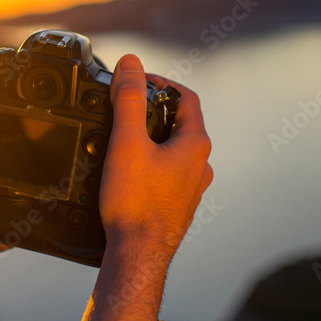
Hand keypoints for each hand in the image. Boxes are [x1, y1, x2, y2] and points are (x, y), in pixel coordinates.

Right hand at [100, 54, 213, 256]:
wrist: (137, 257)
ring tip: (122, 138)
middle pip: (180, 123)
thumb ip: (128, 99)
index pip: (186, 98)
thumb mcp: (127, 142)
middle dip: (152, 110)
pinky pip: (166, 174)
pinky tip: (127, 172)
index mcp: (195, 145)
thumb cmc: (135, 203)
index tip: (136, 80)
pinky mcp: (176, 206)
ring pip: (174, 151)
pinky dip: (149, 163)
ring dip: (151, 138)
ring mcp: (190, 188)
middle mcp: (199, 166)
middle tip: (124, 106)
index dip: (161, 83)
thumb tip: (131, 63)